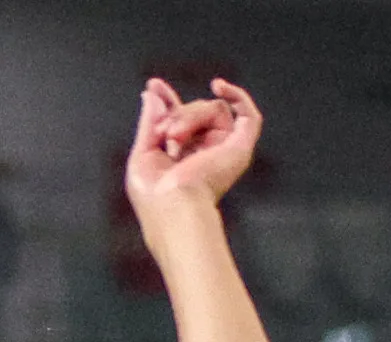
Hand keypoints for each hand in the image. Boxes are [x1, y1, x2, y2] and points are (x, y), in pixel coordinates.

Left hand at [124, 77, 263, 213]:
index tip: (153, 86)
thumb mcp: (142, 154)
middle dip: (175, 114)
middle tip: (163, 133)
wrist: (173, 207)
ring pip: (213, 109)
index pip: (180, 119)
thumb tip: (152, 94)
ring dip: (190, 116)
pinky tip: (219, 86)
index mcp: (183, 156)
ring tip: (175, 137)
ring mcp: (224, 148)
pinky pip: (248, 114)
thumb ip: (149, 122)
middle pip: (194, 111)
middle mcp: (205, 151)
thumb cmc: (154, 196)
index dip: (168, 101)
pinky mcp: (240, 147)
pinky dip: (237, 95)